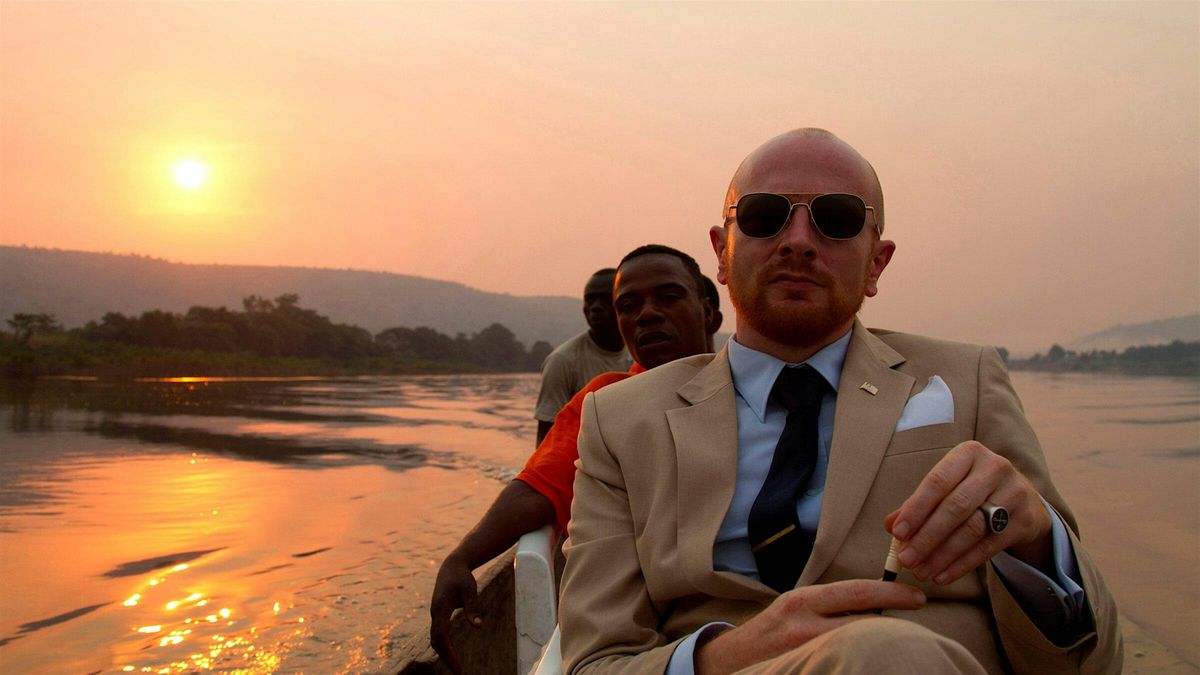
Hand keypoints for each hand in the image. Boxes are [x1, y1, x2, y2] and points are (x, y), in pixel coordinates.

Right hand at [429, 554, 482, 673]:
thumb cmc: (462, 577)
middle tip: (458, 671)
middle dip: (446, 656)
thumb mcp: (470, 590)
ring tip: (455, 666)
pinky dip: (443, 644)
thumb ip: (473, 608)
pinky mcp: (439, 613)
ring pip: (436, 638)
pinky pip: (438, 633)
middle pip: (436, 640)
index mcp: (440, 609)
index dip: (448, 652)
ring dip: (444, 652)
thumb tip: (478, 627)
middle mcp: (435, 613)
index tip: (457, 665)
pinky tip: (451, 652)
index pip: (442, 636)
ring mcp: (435, 614)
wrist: (452, 566)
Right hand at [695, 579, 925, 674]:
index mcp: (803, 601)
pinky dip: (859, 656)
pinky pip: (842, 660)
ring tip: (896, 638)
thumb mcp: (796, 608)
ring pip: (857, 642)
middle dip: (893, 616)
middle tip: (919, 610)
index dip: (890, 593)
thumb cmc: (772, 634)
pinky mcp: (804, 667)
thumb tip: (874, 605)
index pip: (855, 592)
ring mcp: (804, 649)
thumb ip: (828, 606)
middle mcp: (803, 623)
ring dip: (878, 639)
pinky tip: (868, 657)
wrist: (732, 661)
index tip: (916, 596)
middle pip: (862, 619)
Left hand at [885, 440, 1052, 585]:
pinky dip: (962, 564)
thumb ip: (919, 504)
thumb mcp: (948, 488)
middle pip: (955, 507)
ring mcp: (1014, 493)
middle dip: (927, 537)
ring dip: (942, 555)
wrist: (1024, 500)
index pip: (937, 481)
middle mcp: (994, 468)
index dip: (916, 509)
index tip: (897, 533)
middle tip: (907, 560)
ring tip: (922, 572)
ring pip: (972, 530)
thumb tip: (890, 525)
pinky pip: (988, 547)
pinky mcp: (1024, 521)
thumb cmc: (973, 491)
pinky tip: (943, 576)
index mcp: (968, 453)